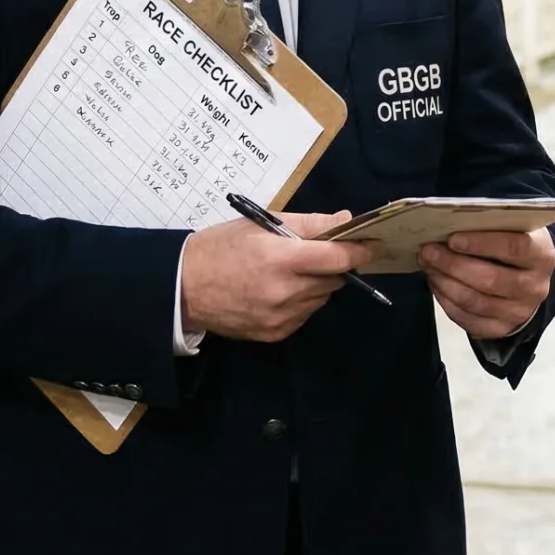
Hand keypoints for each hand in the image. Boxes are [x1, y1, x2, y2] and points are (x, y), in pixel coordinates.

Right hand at [179, 211, 376, 343]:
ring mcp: (281, 317)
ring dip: (317, 284)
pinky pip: (305, 314)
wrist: (183, 288)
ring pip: (321, 298)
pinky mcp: (276, 333)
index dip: (359, 250)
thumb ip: (307, 224)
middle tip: (316, 255)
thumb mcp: (260, 225)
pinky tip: (279, 291)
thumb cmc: (220, 249)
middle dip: (333, 265)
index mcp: (280, 259)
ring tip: (290, 273)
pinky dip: (302, 301)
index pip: (337, 258)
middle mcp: (285, 292)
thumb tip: (344, 221)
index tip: (372, 244)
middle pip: (334, 279)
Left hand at [420, 227, 554, 340]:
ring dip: (445, 283)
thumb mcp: (513, 229)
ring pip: (475, 301)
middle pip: (490, 279)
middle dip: (452, 265)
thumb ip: (490, 225)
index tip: (452, 238)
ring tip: (428, 266)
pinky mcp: (502, 328)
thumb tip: (449, 224)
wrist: (529, 279)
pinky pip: (468, 319)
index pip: (514, 248)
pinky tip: (436, 284)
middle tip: (428, 251)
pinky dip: (446, 301)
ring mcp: (520, 312)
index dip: (481, 243)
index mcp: (542, 256)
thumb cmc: (514, 245)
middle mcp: (535, 287)